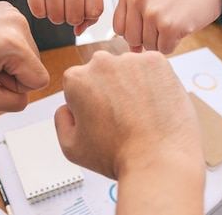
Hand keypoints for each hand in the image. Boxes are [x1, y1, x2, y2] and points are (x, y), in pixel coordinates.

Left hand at [0, 2, 48, 111]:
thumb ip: (14, 103)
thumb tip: (27, 93)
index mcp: (13, 45)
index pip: (40, 79)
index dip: (17, 87)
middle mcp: (17, 23)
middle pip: (35, 64)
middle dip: (14, 72)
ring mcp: (12, 13)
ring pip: (29, 51)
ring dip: (10, 59)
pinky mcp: (7, 8)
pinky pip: (19, 36)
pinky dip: (5, 44)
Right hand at [19, 0, 103, 35]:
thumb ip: (90, 14)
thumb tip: (78, 31)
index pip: (95, 12)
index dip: (86, 16)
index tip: (80, 7)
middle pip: (75, 18)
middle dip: (69, 17)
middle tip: (64, 4)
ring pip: (57, 18)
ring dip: (54, 15)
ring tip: (53, 1)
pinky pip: (39, 13)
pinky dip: (40, 11)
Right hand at [54, 51, 204, 213]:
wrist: (159, 160)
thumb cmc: (119, 155)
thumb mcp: (72, 147)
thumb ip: (61, 121)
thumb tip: (67, 107)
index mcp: (77, 79)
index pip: (79, 83)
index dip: (87, 102)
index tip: (100, 117)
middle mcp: (101, 63)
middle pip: (103, 72)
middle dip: (109, 88)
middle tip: (121, 116)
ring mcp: (131, 60)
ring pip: (128, 68)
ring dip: (132, 84)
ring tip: (140, 113)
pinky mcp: (157, 61)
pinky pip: (151, 68)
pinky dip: (154, 82)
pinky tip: (154, 105)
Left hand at [113, 0, 221, 52]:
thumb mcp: (147, 1)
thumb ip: (133, 23)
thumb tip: (132, 51)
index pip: (118, 28)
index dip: (134, 31)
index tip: (148, 22)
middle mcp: (138, 0)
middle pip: (131, 40)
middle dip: (147, 38)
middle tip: (162, 22)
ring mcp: (153, 13)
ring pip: (148, 46)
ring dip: (161, 41)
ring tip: (172, 22)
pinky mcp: (170, 26)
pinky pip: (164, 50)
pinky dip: (172, 45)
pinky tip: (179, 29)